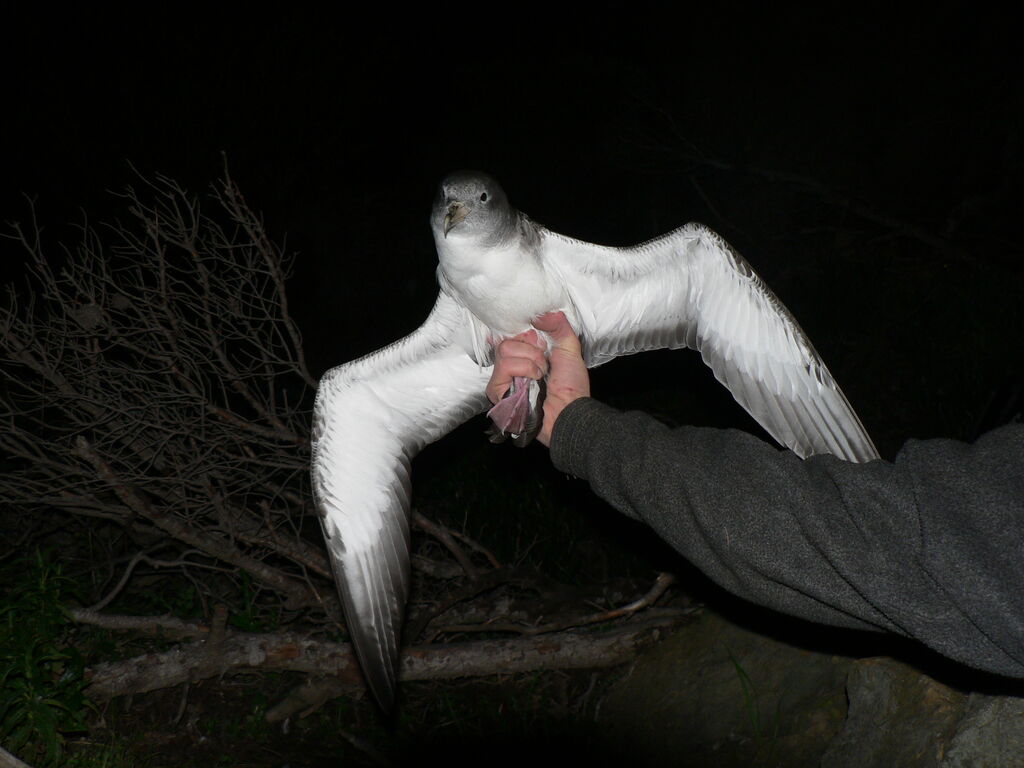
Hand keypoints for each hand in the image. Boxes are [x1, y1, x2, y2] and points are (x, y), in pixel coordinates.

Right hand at [486, 311, 589, 445]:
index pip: (512, 333)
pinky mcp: (497, 391)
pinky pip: (504, 367)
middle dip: (532, 351)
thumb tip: (541, 313)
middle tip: (544, 364)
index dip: (529, 337)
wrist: (570, 410)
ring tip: (540, 376)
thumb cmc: (571, 387)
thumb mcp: (570, 348)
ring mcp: (502, 379)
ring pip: (505, 351)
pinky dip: (524, 370)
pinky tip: (533, 383)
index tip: (543, 346)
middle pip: (507, 340)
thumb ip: (559, 325)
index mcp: (524, 355)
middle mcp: (510, 366)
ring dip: (530, 362)